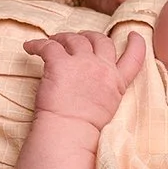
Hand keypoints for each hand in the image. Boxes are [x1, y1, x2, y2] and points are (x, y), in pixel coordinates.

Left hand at [24, 31, 147, 129]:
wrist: (70, 133)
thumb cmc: (85, 130)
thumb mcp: (108, 109)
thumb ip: (107, 92)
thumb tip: (92, 86)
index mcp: (116, 82)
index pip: (135, 57)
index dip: (137, 43)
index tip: (133, 35)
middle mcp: (102, 68)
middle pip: (100, 40)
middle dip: (89, 36)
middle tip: (78, 38)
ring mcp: (81, 63)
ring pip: (74, 38)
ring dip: (62, 38)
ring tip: (53, 41)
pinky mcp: (59, 63)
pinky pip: (48, 45)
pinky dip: (37, 44)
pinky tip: (30, 47)